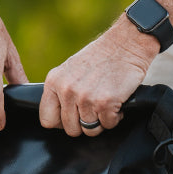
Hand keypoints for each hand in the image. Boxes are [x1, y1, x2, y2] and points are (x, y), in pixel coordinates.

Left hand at [39, 17, 158, 136]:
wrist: (125, 44)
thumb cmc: (100, 57)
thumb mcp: (70, 70)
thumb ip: (61, 92)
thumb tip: (59, 118)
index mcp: (54, 82)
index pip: (47, 119)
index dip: (61, 123)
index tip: (73, 117)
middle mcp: (67, 90)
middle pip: (70, 129)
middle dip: (84, 124)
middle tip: (94, 110)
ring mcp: (85, 97)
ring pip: (90, 129)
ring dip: (101, 120)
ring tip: (105, 104)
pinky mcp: (104, 102)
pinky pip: (108, 125)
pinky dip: (115, 117)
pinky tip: (116, 102)